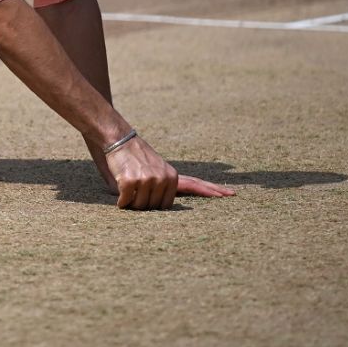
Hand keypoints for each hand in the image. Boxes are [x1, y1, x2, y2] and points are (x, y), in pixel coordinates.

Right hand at [104, 136, 235, 208]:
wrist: (118, 138)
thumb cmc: (131, 157)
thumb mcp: (154, 169)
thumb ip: (161, 186)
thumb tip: (161, 204)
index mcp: (171, 175)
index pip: (194, 186)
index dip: (209, 192)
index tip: (230, 194)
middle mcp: (164, 178)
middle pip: (160, 207)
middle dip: (147, 206)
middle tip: (144, 195)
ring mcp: (149, 180)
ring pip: (142, 207)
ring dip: (132, 204)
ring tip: (127, 191)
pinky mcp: (132, 181)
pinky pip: (126, 202)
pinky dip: (121, 202)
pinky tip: (120, 198)